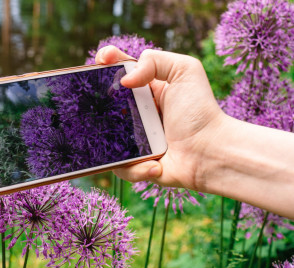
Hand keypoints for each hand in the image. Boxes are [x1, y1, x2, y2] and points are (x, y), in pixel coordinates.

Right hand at [96, 45, 226, 190]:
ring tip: (142, 142)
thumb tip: (124, 80)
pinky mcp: (135, 164)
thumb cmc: (200, 112)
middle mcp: (135, 113)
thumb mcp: (184, 71)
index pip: (118, 71)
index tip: (103, 60)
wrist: (212, 153)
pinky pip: (119, 167)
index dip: (106, 62)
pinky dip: (136, 167)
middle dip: (96, 102)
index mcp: (145, 90)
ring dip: (114, 139)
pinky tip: (155, 164)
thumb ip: (154, 61)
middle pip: (103, 103)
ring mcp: (133, 139)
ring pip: (104, 137)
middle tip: (101, 102)